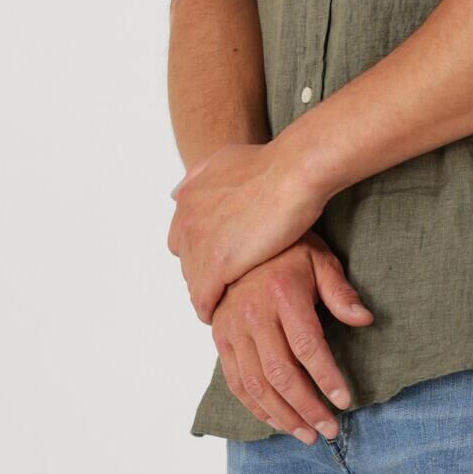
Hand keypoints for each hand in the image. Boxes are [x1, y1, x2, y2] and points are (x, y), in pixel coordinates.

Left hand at [167, 137, 324, 322]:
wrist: (293, 172)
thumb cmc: (273, 164)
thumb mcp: (225, 158)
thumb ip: (201, 175)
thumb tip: (180, 190)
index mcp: (188, 198)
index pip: (182, 237)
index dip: (202, 251)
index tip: (221, 259)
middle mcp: (186, 221)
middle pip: (187, 261)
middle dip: (205, 272)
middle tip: (227, 284)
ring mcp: (198, 244)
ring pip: (193, 282)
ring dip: (208, 293)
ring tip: (226, 303)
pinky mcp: (215, 266)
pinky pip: (203, 298)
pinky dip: (210, 309)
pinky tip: (222, 314)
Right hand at [212, 237, 373, 440]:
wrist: (238, 241)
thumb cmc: (288, 253)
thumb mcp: (320, 260)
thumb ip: (340, 292)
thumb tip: (364, 320)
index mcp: (282, 294)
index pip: (306, 346)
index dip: (326, 377)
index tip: (345, 401)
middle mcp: (252, 314)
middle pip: (280, 373)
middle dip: (307, 407)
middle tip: (330, 429)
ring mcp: (232, 329)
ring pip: (256, 385)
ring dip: (283, 416)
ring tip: (308, 435)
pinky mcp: (221, 340)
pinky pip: (237, 383)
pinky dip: (257, 408)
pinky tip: (279, 422)